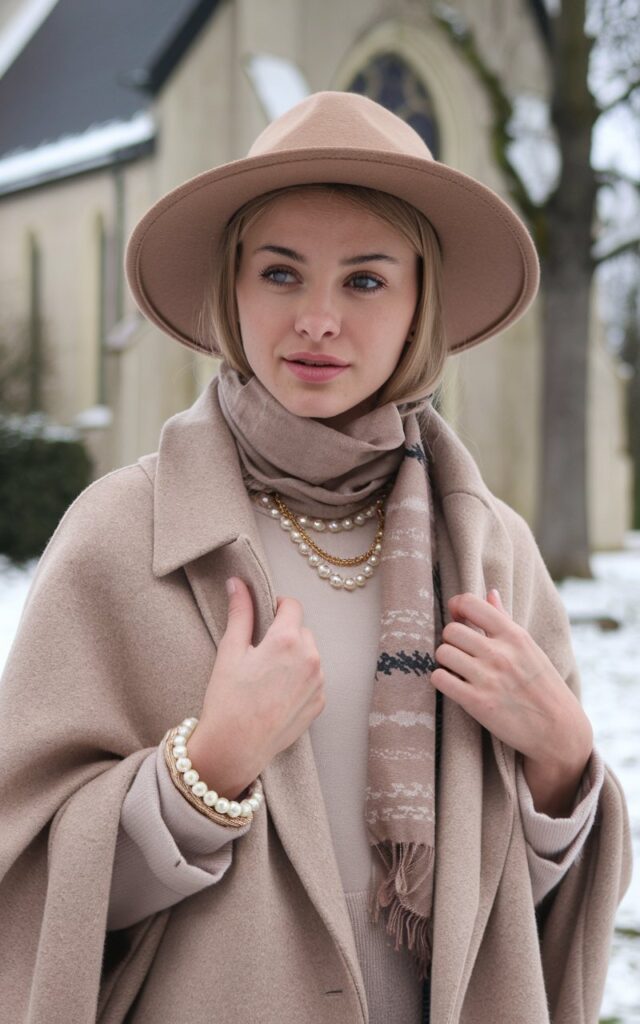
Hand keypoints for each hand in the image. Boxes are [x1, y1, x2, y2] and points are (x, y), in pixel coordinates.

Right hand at [187, 577, 324, 797]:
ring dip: (293, 657)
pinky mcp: (320, 703)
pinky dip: (299, 680)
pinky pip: (313, 679)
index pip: (292, 605)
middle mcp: (310, 658)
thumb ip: (239, 613)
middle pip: (301, 630)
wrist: (235, 748)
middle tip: (258, 653)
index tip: (264, 616)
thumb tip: (237, 583)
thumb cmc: (228, 699)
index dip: (276, 606)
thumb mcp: (230, 650)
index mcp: (287, 640)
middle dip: (284, 634)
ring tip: (266, 676)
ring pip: (309, 655)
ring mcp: (319, 682)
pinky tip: (276, 693)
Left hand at [431, 589, 592, 815]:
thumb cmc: (543, 685)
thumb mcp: (529, 647)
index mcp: (514, 635)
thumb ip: (504, 619)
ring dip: (445, 660)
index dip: (457, 607)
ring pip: (442, 653)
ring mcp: (488, 678)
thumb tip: (490, 592)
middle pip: (450, 630)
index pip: (470, 603)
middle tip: (461, 651)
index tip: (459, 617)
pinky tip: (453, 684)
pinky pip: (440, 678)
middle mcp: (500, 653)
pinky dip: (442, 679)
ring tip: (458, 668)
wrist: (558, 730)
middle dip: (451, 640)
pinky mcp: (477, 702)